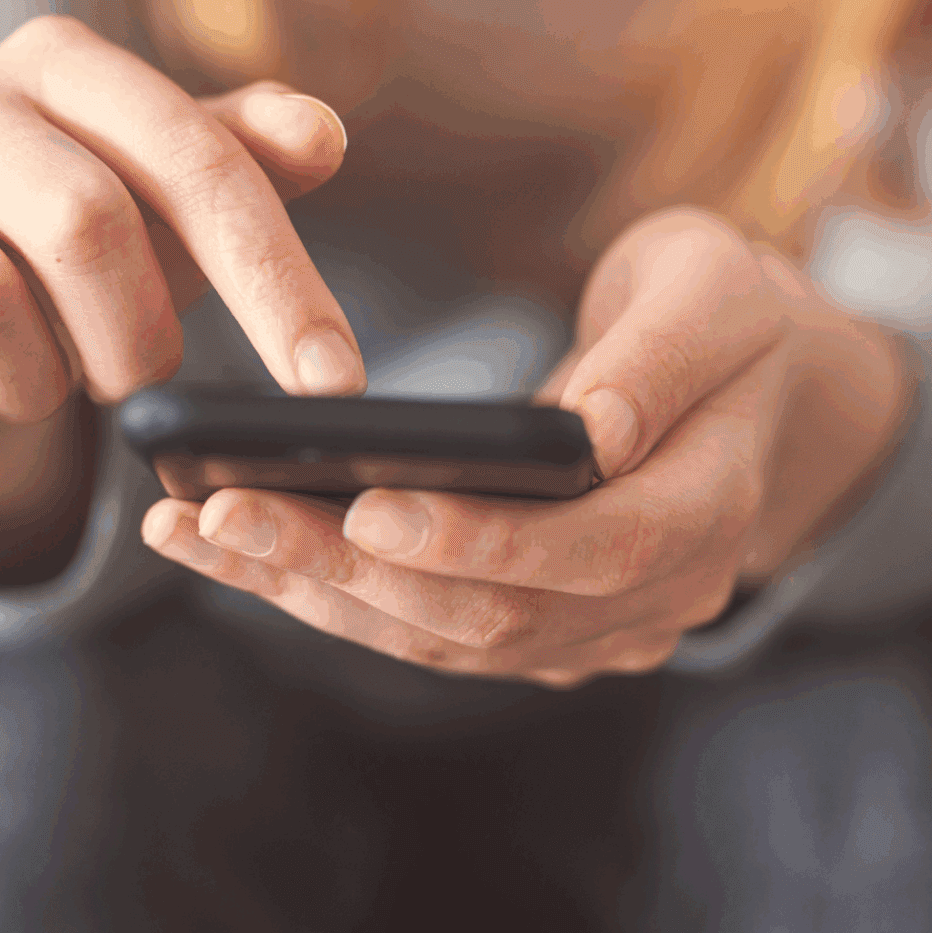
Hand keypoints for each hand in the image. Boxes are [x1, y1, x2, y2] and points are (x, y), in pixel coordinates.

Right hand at [0, 15, 360, 577]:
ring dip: (35, 384)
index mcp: (57, 62)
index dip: (276, 281)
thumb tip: (320, 133)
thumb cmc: (77, 252)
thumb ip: (249, 162)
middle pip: (84, 225)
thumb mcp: (176, 203)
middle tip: (131, 377)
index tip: (334, 385)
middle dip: (137, 337)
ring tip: (32, 380)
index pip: (194, 161)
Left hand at [141, 208, 912, 686]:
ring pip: (439, 638)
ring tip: (194, 531)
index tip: (368, 505)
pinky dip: (323, 592)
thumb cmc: (722, 315)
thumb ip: (660, 358)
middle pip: (492, 615)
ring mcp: (589, 630)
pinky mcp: (530, 628)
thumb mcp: (714, 293)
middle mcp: (653, 602)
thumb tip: (586, 428)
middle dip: (349, 570)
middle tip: (224, 515)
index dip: (481, 540)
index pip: (595, 552)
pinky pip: (418, 628)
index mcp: (710, 514)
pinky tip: (230, 547)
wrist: (737, 382)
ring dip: (312, 592)